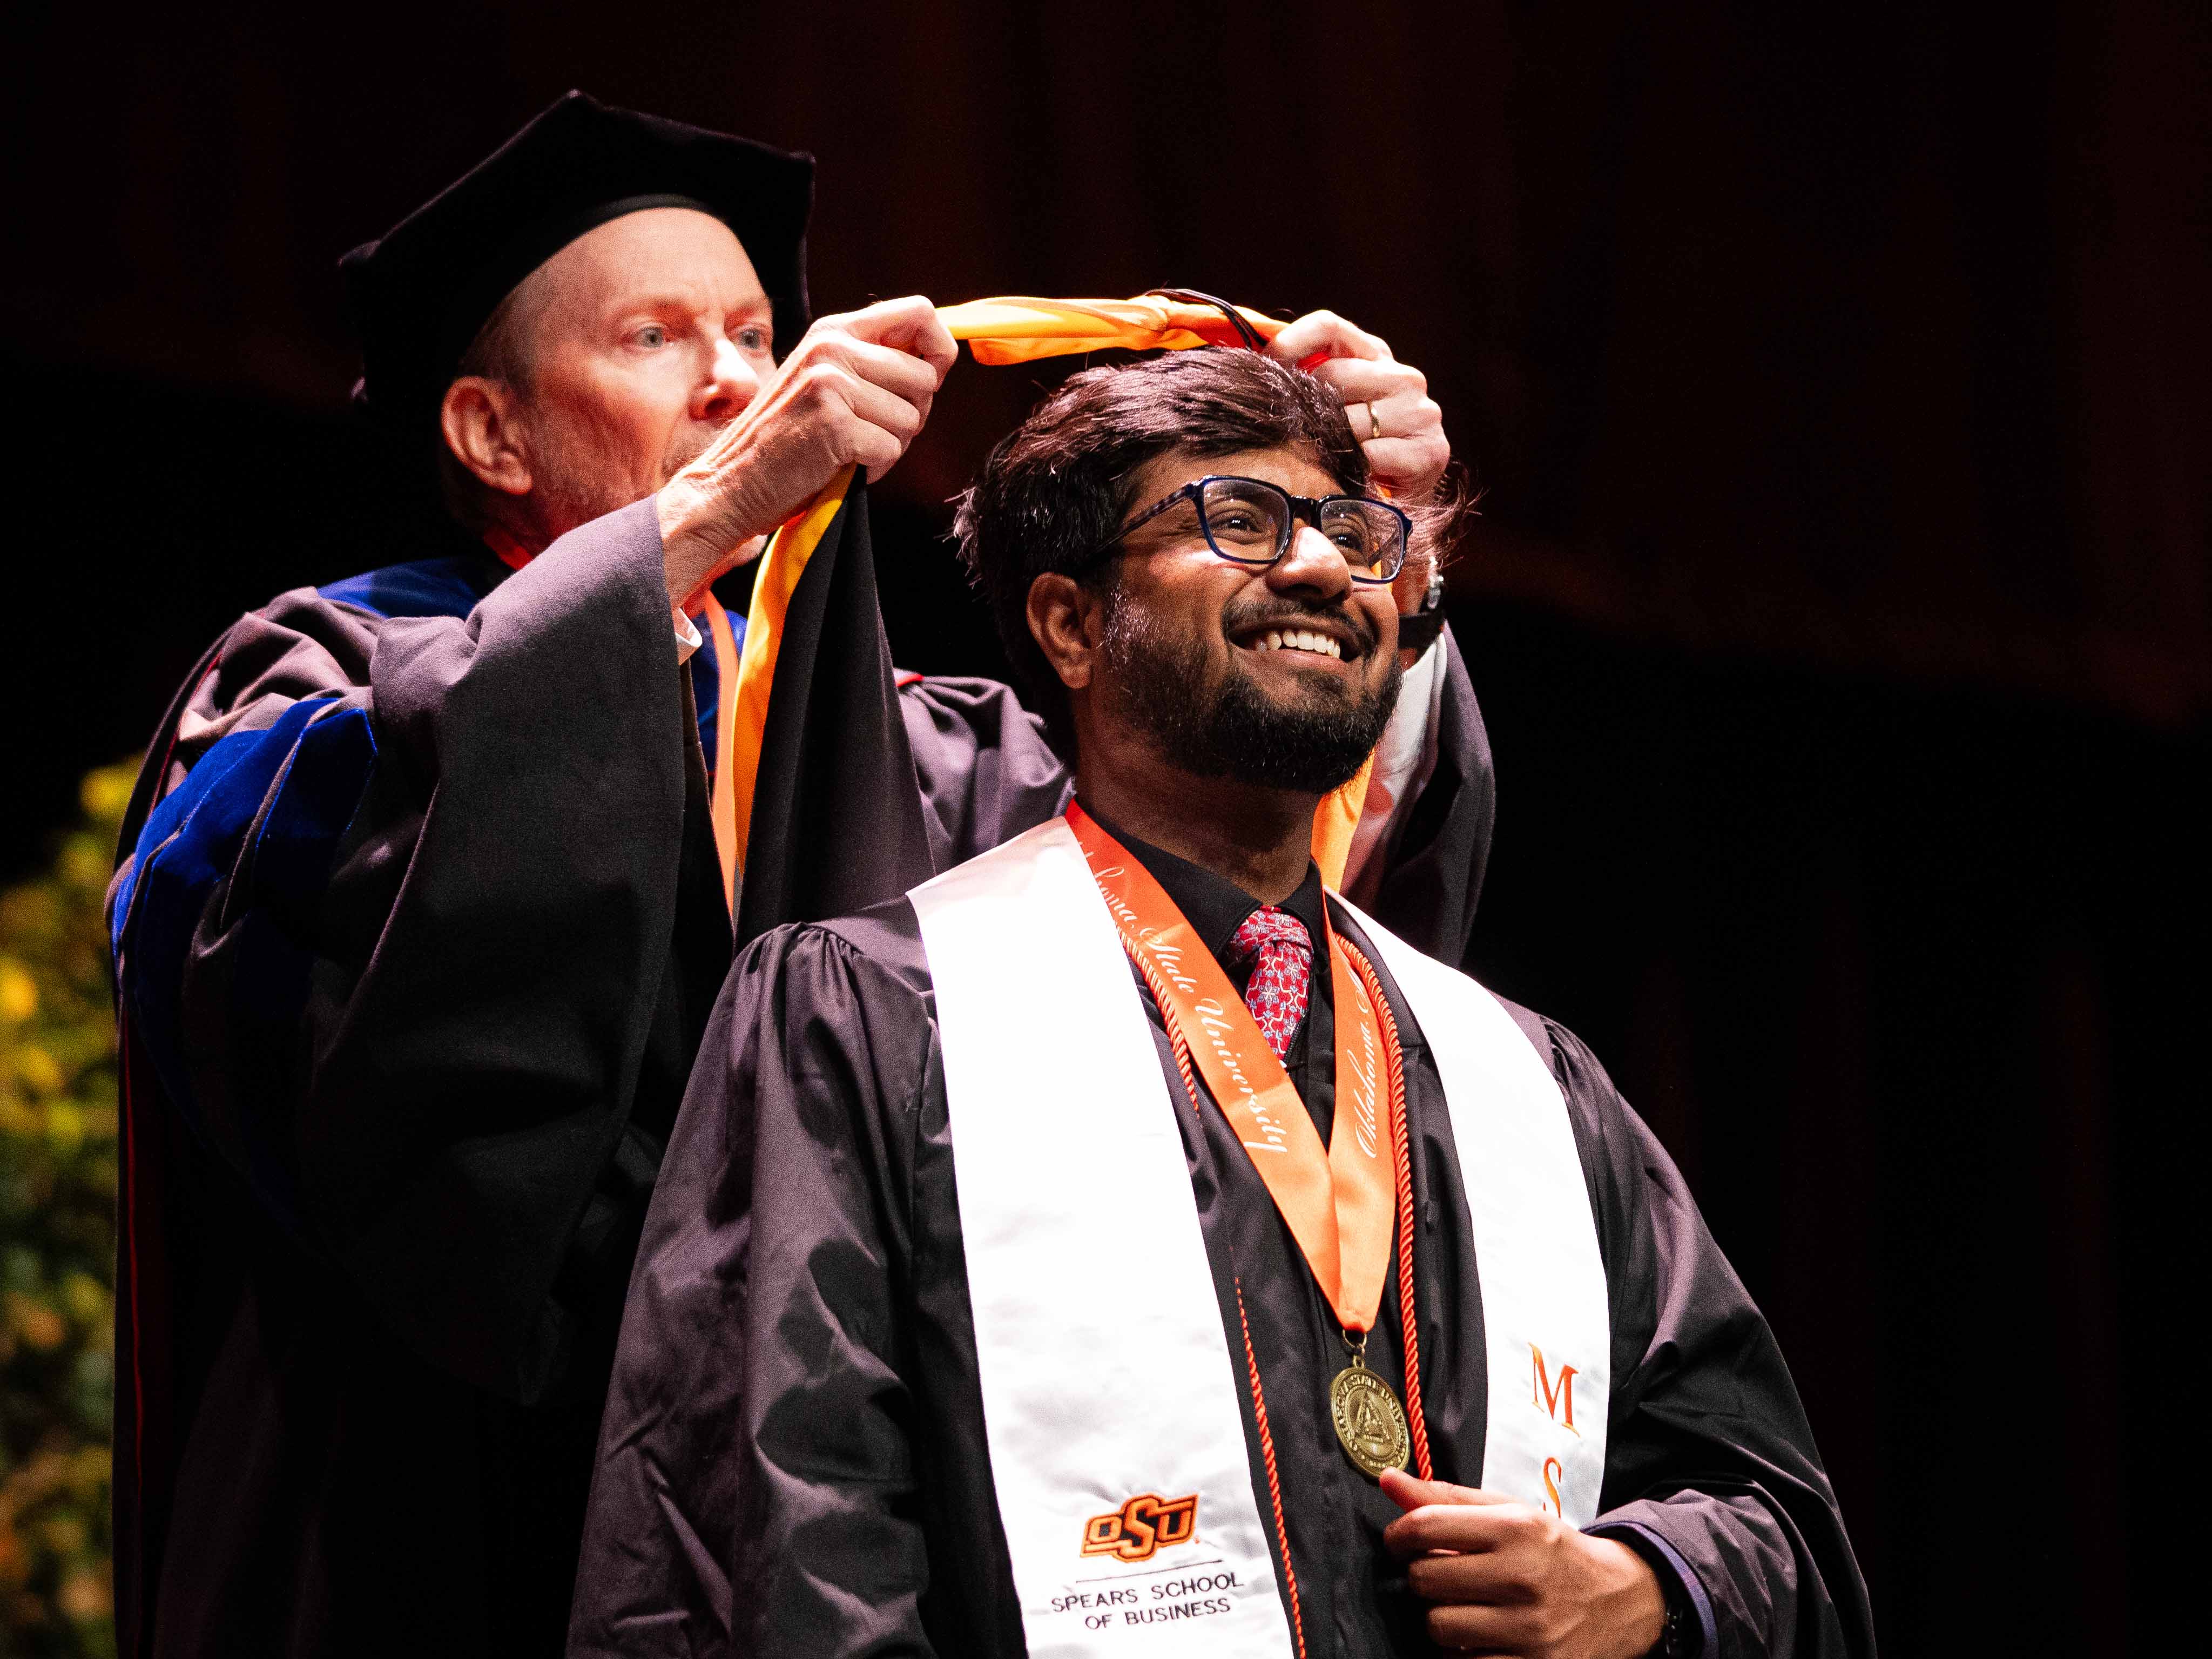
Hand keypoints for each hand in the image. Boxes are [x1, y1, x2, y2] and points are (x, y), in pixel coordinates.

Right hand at [656, 295, 957, 607]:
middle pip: (926, 377)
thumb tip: (937, 361)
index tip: (929, 380)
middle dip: (911, 413)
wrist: (732, 482)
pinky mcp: (835, 423)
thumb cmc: (788, 440)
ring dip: (891, 445)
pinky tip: (840, 465)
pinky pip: (892, 449)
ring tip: (847, 448)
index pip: (921, 312)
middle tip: (868, 429)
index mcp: (834, 330)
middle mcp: (833, 347)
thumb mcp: (825, 381)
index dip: (939, 350)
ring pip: (913, 418)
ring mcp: (832, 382)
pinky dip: (875, 468)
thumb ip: (872, 363)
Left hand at [1267, 312, 1448, 503]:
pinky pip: (1373, 455)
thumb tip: (1256, 368)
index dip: (1290, 344)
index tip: (1267, 370)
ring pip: (1351, 420)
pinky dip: (1356, 469)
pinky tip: (1353, 476)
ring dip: (1332, 445)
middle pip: (1334, 375)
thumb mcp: (1330, 407)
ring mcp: (1421, 412)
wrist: (1399, 499)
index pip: (1328, 327)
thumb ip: (1305, 380)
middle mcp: (1404, 376)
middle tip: (1298, 435)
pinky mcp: (1431, 450)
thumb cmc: (1354, 450)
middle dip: (1309, 408)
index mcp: (1375, 355)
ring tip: (1328, 460)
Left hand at [1381, 1469, 1666, 1657]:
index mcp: (1515, 1528)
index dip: (1399, 1535)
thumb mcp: (1508, 1512)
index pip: (1425, 1527)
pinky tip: (1482, 1634)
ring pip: (1438, 1626)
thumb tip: (1387, 1481)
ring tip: (1465, 1605)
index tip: (1402, 1541)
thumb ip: (1446, 1497)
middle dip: (1424, 1576)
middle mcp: (1522, 1577)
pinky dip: (1463, 1651)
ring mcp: (1528, 1629)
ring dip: (1442, 1616)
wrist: (1617, 1600)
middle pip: (1424, 1580)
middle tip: (1443, 1575)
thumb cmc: (1550, 1551)